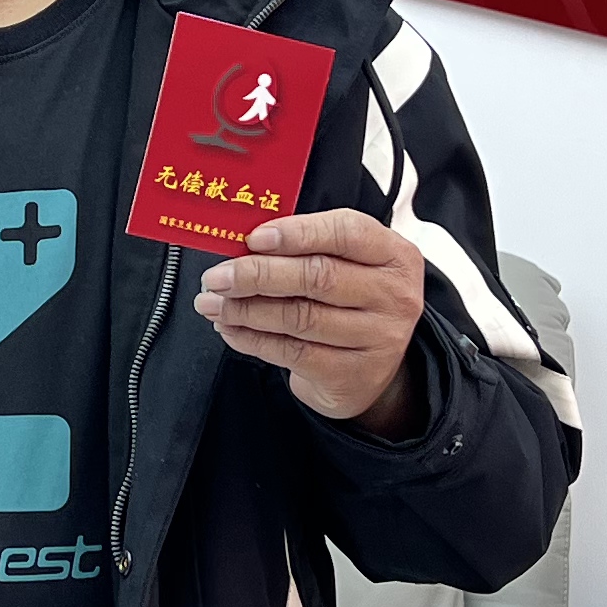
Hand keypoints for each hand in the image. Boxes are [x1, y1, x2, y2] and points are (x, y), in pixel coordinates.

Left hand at [196, 209, 425, 431]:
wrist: (372, 371)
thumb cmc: (350, 302)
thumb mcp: (347, 265)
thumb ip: (307, 248)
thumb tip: (244, 244)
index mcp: (394, 255)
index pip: (347, 232)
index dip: (297, 232)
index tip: (253, 238)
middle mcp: (393, 295)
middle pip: (318, 277)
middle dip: (258, 274)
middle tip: (217, 276)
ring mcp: (378, 338)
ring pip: (300, 318)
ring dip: (246, 309)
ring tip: (212, 302)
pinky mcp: (353, 374)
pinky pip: (293, 353)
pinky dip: (253, 339)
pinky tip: (230, 328)